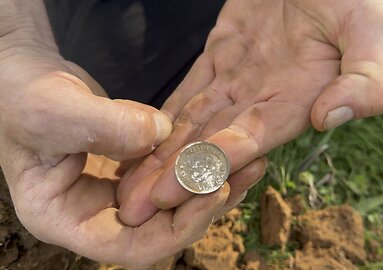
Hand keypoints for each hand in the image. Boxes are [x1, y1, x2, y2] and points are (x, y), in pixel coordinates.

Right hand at [0, 40, 247, 267]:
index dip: (175, 228)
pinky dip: (198, 164)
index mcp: (65, 221)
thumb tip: (160, 133)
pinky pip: (171, 175)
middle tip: (245, 173)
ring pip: (172, 203)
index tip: (214, 193)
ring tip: (253, 160)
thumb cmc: (23, 97)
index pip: (128, 247)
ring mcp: (116, 193)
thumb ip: (101, 125)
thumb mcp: (50, 109)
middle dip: (205, 205)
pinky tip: (229, 148)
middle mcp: (95, 215)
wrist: (27, 78)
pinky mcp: (134, 169)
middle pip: (160, 228)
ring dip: (212, 184)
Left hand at [117, 0, 382, 225]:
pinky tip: (142, 139)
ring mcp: (241, 75)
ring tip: (132, 185)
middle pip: (213, 144)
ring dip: (164, 155)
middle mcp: (267, 96)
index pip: (250, 140)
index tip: (174, 191)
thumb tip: (328, 118)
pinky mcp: (222, 52)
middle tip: (135, 208)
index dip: (212, 165)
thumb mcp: (375, 28)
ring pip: (195, 123)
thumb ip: (367, 80)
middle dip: (176, 177)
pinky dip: (166, 116)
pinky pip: (190, 90)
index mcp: (300, 98)